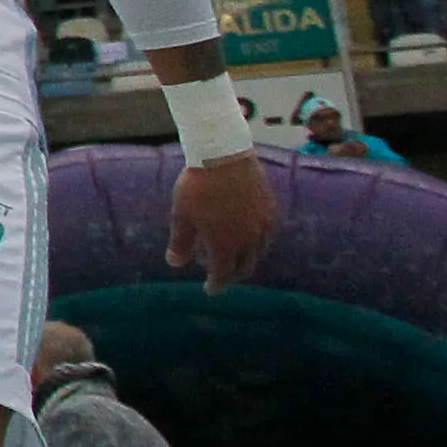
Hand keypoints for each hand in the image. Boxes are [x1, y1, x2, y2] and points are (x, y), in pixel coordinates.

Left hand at [168, 146, 279, 291]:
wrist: (223, 156)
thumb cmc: (197, 187)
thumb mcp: (182, 216)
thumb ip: (180, 243)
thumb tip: (175, 264)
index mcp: (226, 245)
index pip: (222, 275)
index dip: (216, 284)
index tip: (210, 289)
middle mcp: (249, 240)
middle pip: (244, 268)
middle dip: (231, 275)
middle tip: (220, 274)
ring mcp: (263, 225)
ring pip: (258, 252)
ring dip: (244, 258)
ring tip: (229, 253)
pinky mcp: (271, 210)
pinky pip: (266, 235)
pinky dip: (255, 242)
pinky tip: (244, 235)